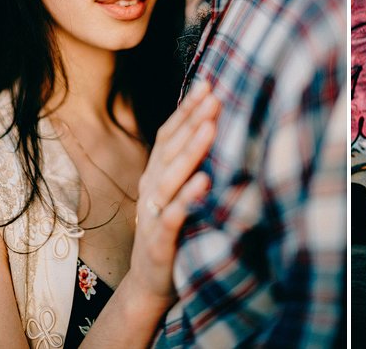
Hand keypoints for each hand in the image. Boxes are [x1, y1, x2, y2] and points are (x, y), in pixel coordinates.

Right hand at [126, 80, 219, 305]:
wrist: (151, 281)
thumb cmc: (174, 228)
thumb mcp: (178, 190)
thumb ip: (190, 162)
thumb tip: (214, 123)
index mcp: (156, 173)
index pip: (169, 133)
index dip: (187, 109)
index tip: (208, 84)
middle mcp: (151, 188)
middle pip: (170, 148)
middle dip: (193, 121)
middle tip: (214, 97)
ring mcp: (153, 213)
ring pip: (170, 177)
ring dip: (191, 151)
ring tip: (210, 127)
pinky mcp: (161, 239)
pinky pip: (173, 215)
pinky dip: (188, 197)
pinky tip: (205, 181)